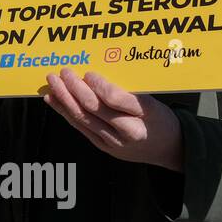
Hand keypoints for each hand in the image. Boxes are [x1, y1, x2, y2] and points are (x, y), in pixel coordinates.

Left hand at [44, 68, 183, 171]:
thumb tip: (96, 75)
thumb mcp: (154, 101)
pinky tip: (53, 99)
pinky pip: (80, 127)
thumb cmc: (160, 119)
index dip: (98, 85)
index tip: (88, 73)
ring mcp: (113, 142)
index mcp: (145, 115)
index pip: (116, 99)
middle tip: (64, 72)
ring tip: (53, 83)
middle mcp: (128, 131)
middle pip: (94, 108)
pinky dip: (64, 112)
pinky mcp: (102, 147)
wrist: (168, 149)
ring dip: (64, 98)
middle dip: (74, 88)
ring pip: (82, 118)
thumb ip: (128, 90)